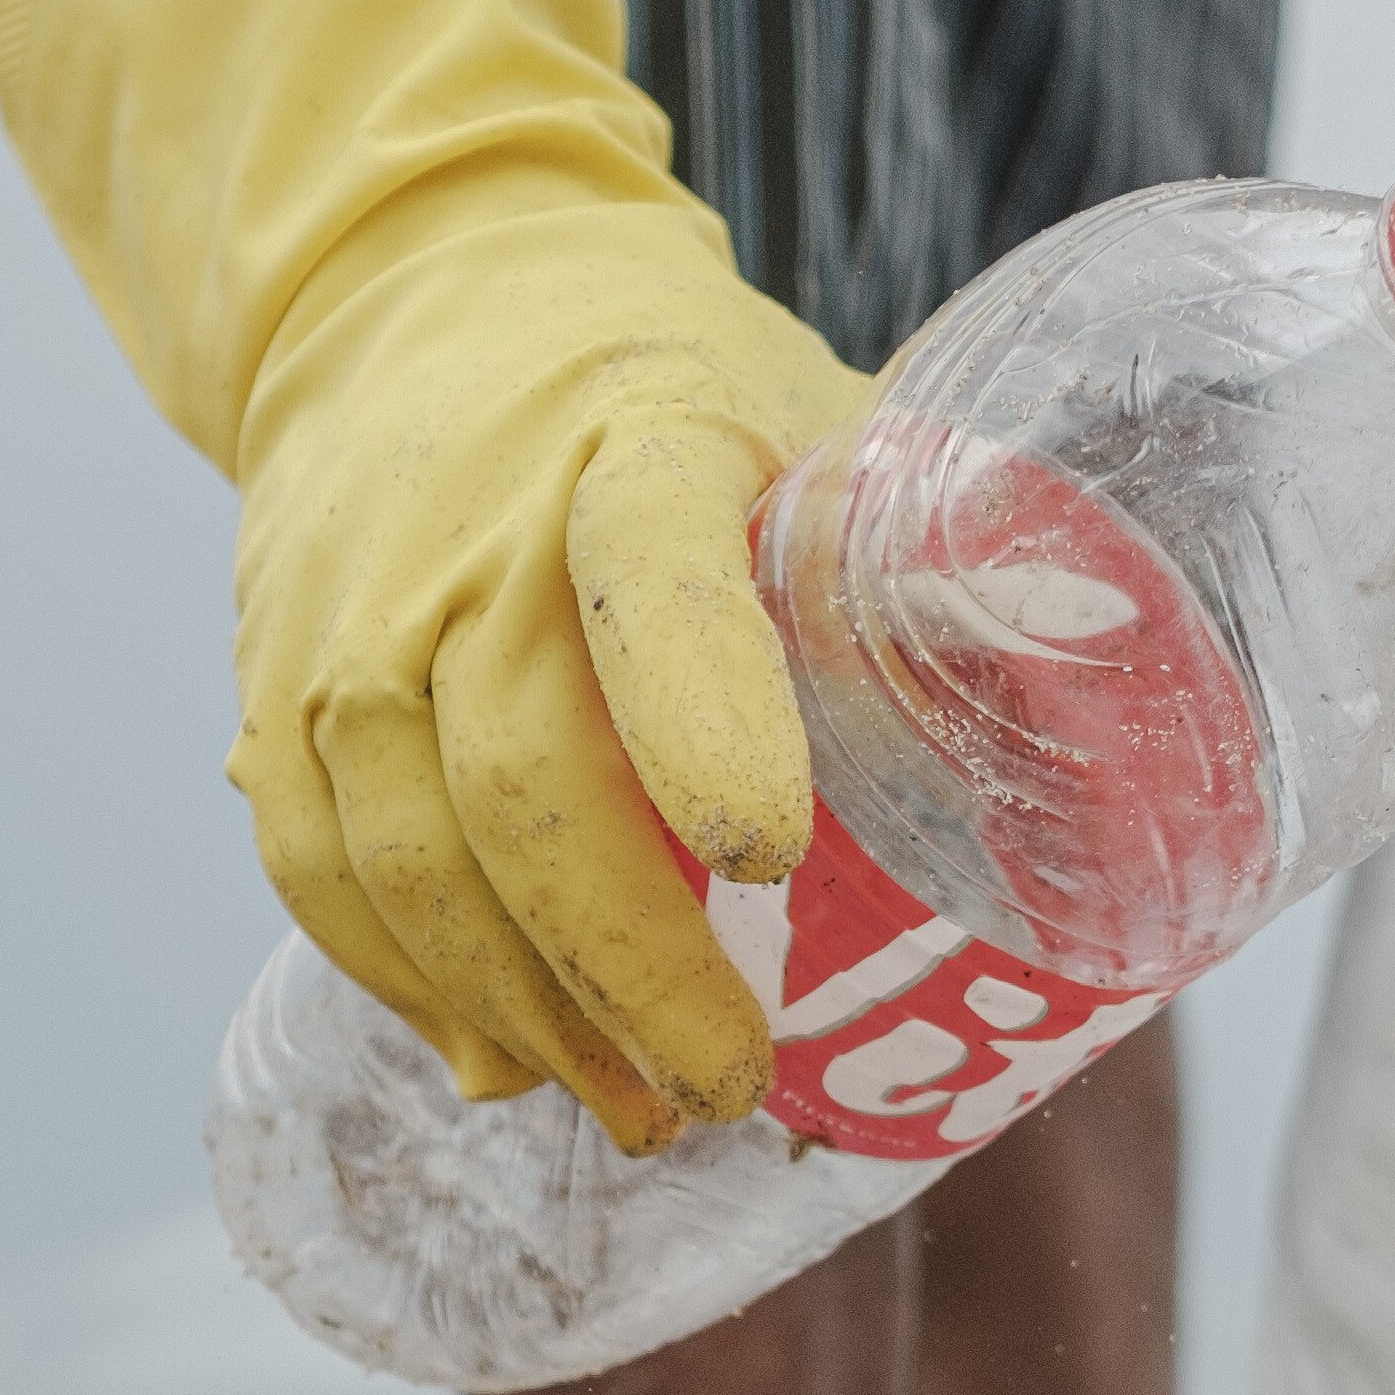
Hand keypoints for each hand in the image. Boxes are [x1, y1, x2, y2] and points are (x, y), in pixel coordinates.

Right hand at [0, 0, 859, 1151]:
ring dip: (526, 1010)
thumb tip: (1123, 684)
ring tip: (638, 1108)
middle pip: (521, 782)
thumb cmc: (667, 388)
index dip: (703, 723)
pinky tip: (505, 1060)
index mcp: (639, 450)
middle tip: (732, 1083)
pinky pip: (318, 871)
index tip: (769, 850)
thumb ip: (949, 546)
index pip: (659, 589)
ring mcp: (348, 619)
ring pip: (408, 858)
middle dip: (629, 964)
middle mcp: (468, 538)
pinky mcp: (271, 686)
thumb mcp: (821, 415)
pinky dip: (409, 985)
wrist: (411, 285)